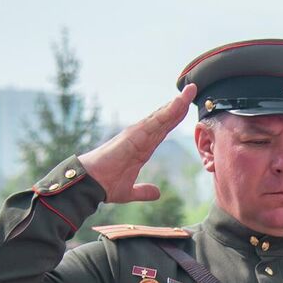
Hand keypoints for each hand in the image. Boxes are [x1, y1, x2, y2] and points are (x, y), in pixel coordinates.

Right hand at [79, 86, 195, 203]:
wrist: (91, 184)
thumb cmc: (105, 184)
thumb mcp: (130, 191)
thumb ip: (143, 191)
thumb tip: (157, 193)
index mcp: (142, 148)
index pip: (163, 130)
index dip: (175, 118)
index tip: (187, 107)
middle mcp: (141, 138)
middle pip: (164, 119)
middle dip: (179, 105)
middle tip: (192, 89)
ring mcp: (137, 134)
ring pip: (161, 117)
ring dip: (176, 104)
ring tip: (189, 90)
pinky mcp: (134, 136)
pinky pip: (154, 122)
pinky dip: (167, 113)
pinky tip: (178, 103)